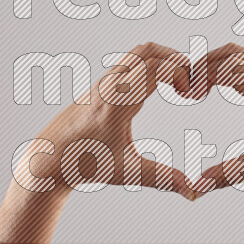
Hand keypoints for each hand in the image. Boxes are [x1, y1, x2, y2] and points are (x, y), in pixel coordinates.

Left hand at [0, 43, 193, 243]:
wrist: (49, 159)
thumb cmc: (85, 165)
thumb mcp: (127, 172)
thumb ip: (162, 178)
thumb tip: (193, 192)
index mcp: (117, 104)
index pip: (154, 68)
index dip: (180, 73)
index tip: (191, 94)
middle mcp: (110, 86)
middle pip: (149, 51)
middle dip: (177, 61)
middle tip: (191, 84)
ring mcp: (104, 82)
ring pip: (138, 52)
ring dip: (164, 59)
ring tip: (179, 83)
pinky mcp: (102, 84)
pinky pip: (130, 62)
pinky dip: (151, 64)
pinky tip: (160, 87)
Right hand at [192, 43, 243, 243]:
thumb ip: (225, 175)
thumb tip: (195, 188)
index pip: (227, 71)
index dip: (201, 77)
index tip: (185, 93)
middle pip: (231, 54)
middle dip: (203, 64)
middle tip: (184, 83)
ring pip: (241, 54)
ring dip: (216, 62)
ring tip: (196, 84)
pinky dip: (229, 66)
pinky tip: (218, 84)